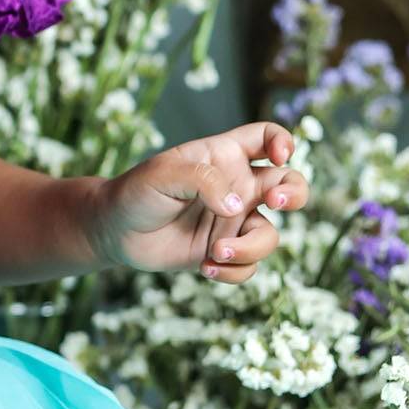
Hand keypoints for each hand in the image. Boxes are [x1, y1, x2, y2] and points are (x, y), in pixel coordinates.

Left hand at [88, 120, 306, 280]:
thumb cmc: (136, 192)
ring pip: (270, 235)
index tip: (280, 156)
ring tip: (216, 251)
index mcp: (223, 156)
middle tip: (273, 203)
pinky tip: (205, 267)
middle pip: (288, 184)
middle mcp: (235, 187)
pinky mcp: (223, 251)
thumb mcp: (162, 175)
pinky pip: (249, 266)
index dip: (282, 141)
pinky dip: (234, 270)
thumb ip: (202, 180)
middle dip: (294, 194)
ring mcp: (232, 221)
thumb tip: (236, 206)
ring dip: (251, 247)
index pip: (266, 137)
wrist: (114, 231)